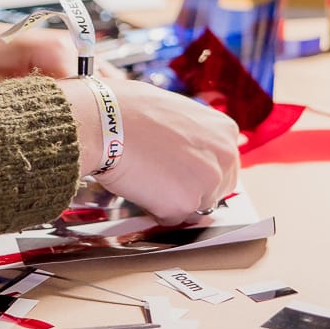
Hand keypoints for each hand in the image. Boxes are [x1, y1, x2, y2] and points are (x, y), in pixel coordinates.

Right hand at [60, 76, 241, 224]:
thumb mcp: (175, 111)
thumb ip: (192, 134)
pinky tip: (139, 186)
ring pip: (192, 205)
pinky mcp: (184, 204)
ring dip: (171, 199)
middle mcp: (225, 157)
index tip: (180, 168)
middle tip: (162, 178)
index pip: (224, 164)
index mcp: (225, 132)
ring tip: (146, 176)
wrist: (104, 122)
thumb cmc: (129, 110)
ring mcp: (207, 182)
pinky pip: (171, 218)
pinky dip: (154, 210)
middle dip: (190, 189)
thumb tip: (189, 151)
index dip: (197, 169)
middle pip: (215, 189)